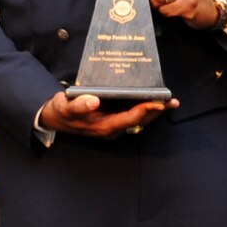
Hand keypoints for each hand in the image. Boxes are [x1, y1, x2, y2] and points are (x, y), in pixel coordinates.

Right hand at [38, 90, 176, 138]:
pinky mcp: (113, 120)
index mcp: (104, 126)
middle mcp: (112, 128)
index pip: (130, 118)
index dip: (146, 110)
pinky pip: (133, 116)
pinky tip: (151, 99)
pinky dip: (144, 108)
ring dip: (153, 111)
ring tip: (168, 100)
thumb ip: (78, 105)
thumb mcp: (66, 106)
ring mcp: (113, 125)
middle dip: (156, 111)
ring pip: (138, 120)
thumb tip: (93, 101)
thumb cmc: (61, 110)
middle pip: (139, 121)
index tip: (159, 101)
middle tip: (173, 101)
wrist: (54, 117)